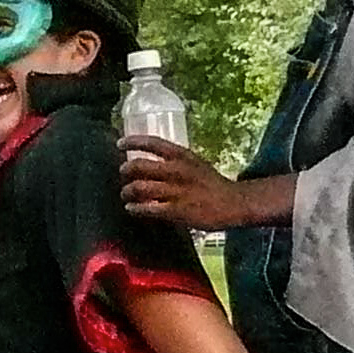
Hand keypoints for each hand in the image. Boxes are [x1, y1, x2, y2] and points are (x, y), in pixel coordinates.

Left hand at [118, 134, 240, 227]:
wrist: (233, 203)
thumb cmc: (212, 183)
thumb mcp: (195, 163)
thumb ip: (175, 161)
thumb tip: (151, 162)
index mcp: (182, 155)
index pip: (151, 142)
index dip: (132, 142)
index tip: (120, 144)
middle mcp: (177, 170)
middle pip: (139, 166)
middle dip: (126, 170)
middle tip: (123, 175)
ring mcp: (176, 191)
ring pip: (139, 188)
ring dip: (127, 191)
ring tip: (125, 194)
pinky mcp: (177, 210)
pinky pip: (147, 209)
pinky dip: (135, 208)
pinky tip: (131, 208)